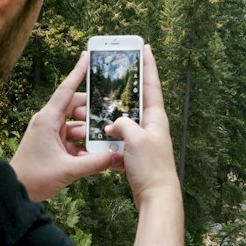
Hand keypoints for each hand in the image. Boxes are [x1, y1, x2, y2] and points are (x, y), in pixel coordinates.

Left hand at [10, 52, 115, 200]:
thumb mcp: (68, 170)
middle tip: (109, 114)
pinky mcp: (51, 144)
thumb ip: (95, 162)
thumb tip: (117, 155)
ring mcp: (49, 133)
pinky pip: (71, 137)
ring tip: (102, 138)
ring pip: (75, 123)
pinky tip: (93, 154)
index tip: (87, 56)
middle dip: (91, 111)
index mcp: (48, 120)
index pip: (66, 90)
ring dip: (88, 130)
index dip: (77, 72)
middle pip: (75, 107)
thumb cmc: (34, 177)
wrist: (15, 192)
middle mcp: (48, 122)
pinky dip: (82, 143)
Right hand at [106, 44, 179, 208]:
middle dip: (122, 91)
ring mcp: (143, 140)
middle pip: (135, 101)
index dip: (148, 65)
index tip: (145, 48)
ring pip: (122, 123)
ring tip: (89, 116)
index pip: (152, 84)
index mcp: (156, 117)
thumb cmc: (151, 167)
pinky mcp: (136, 155)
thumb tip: (113, 125)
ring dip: (107, 121)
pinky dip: (107, 142)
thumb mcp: (135, 139)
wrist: (156, 197)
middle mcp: (151, 126)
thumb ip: (123, 124)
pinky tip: (94, 143)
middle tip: (112, 75)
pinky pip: (118, 142)